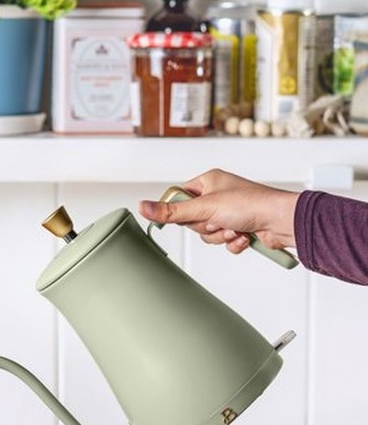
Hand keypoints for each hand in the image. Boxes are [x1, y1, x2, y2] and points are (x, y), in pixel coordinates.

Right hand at [138, 169, 299, 254]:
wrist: (281, 221)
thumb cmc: (251, 204)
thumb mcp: (204, 208)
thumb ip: (172, 211)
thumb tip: (143, 207)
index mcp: (208, 181)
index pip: (178, 197)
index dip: (179, 211)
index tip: (186, 217)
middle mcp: (217, 195)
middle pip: (191, 220)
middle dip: (205, 227)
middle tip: (218, 221)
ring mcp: (228, 212)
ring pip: (206, 234)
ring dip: (220, 236)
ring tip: (235, 228)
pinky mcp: (238, 228)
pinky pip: (222, 241)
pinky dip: (232, 242)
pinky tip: (244, 235)